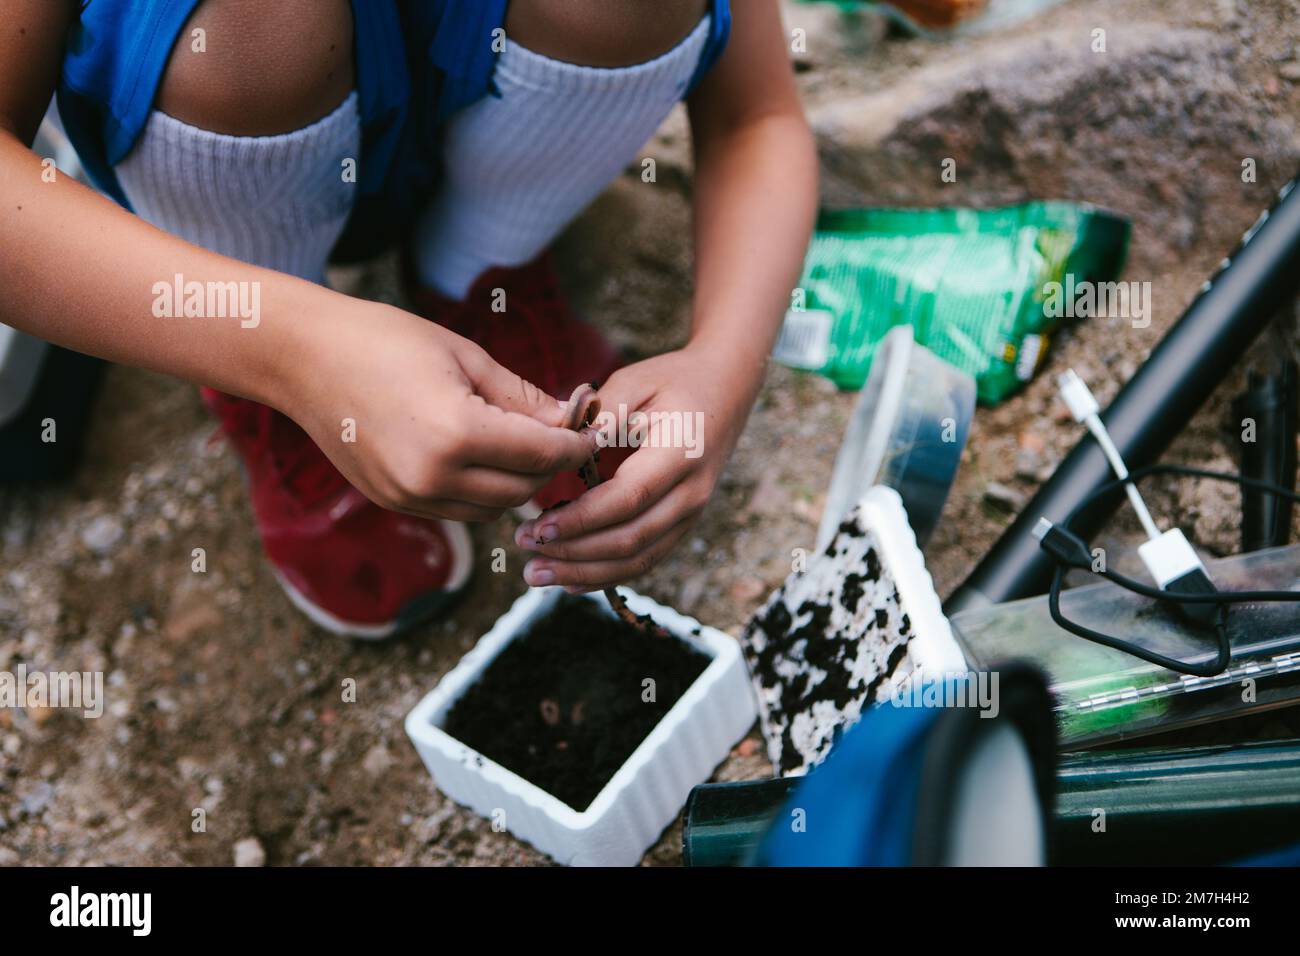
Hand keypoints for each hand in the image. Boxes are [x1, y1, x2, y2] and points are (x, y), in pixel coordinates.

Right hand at [283, 300, 595, 520]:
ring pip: (494, 508)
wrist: (303, 358)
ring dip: (517, 483)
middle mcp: (433, 478)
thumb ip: (522, 398)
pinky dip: (482, 490)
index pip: (542, 455)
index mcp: (456, 435)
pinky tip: (484, 457)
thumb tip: (570, 421)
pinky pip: (459, 510)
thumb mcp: (466, 356)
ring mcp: (410, 497)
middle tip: (564, 438)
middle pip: (523, 490)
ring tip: (526, 446)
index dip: (575, 445)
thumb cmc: (384, 340)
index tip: (592, 433)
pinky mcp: (394, 502)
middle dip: (550, 466)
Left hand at [514, 346, 755, 588]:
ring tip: (538, 574)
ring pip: (638, 560)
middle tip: (525, 549)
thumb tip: (557, 445)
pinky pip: (646, 560)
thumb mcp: (636, 380)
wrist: (725, 389)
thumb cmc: (674, 381)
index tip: (537, 527)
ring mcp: (691, 514)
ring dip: (585, 573)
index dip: (582, 519)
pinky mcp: (682, 525)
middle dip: (574, 552)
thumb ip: (599, 413)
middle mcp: (692, 492)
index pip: (628, 498)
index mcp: (681, 453)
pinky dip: (606, 575)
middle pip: (631, 539)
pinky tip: (570, 580)